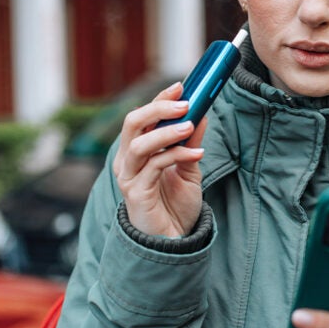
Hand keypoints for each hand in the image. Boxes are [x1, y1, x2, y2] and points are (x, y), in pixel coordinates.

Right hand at [112, 82, 207, 236]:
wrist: (174, 241)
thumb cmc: (176, 205)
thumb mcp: (188, 168)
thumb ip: (191, 142)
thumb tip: (202, 113)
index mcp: (135, 151)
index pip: (141, 117)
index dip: (159, 100)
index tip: (181, 86)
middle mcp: (126, 161)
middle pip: (132, 123)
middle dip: (158, 109)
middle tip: (185, 102)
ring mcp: (129, 177)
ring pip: (139, 144)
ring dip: (166, 132)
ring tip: (190, 125)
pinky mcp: (136, 193)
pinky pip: (154, 167)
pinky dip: (177, 155)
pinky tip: (197, 154)